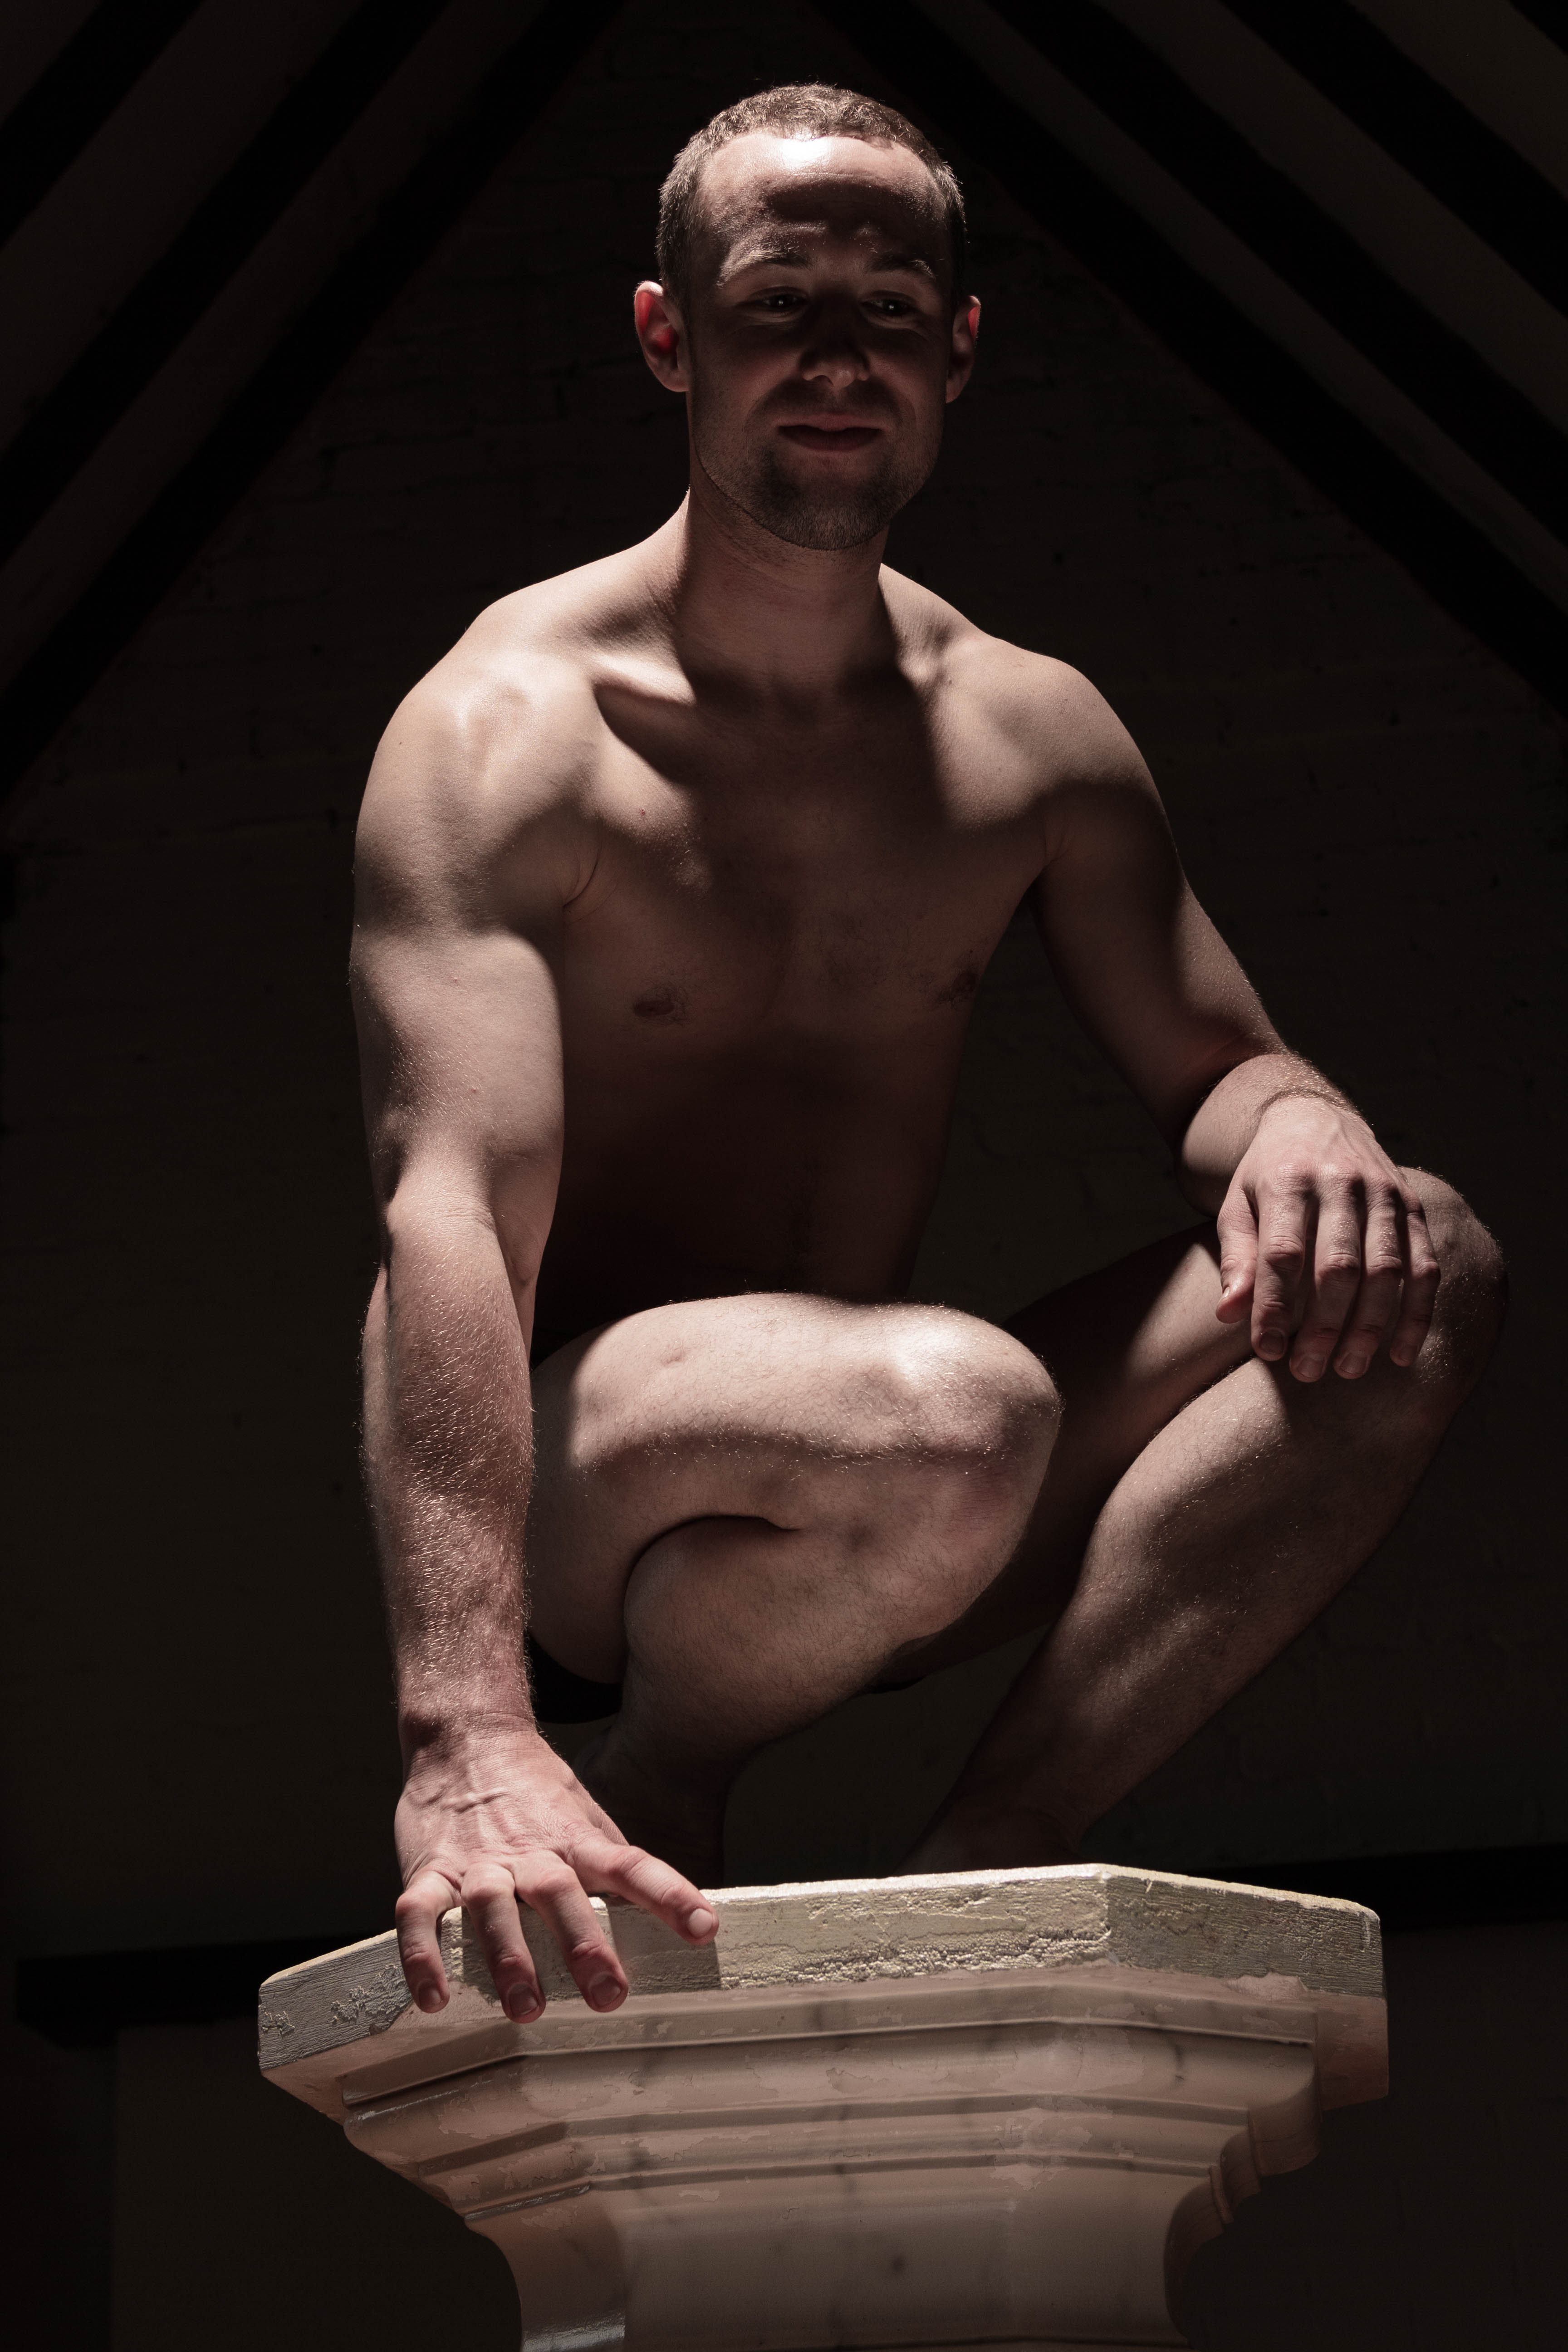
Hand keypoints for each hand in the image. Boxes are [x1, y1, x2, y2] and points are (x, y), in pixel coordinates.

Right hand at [393, 1721, 717, 2021]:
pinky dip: (422, 1956)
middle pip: (559, 1893)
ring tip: (526, 2007)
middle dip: (583, 1944)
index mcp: (575, 1840)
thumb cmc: (534, 1794)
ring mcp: (475, 1861)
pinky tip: (433, 1998)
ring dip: (508, 1957)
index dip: (670, 1896)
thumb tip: (668, 1916)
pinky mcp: (428, 1871)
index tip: (704, 1929)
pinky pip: (419, 1914)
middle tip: (609, 1995)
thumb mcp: (584, 1819)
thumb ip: (613, 1867)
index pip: (631, 1866)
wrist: (464, 1740)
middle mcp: (529, 1850)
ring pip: (491, 1907)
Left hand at [1214, 1096, 1438, 1380]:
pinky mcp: (1413, 1206)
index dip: (1274, 1306)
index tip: (1268, 1351)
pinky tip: (1402, 1353)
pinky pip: (1425, 1266)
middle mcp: (1341, 1184)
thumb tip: (1229, 1313)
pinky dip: (1417, 1314)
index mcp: (1288, 1182)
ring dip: (1370, 1327)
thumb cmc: (1267, 1177)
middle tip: (1308, 1371)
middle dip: (1325, 1326)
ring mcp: (1384, 1194)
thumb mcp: (1237, 1205)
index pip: (1282, 1253)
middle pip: (1339, 1267)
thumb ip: (1236, 1258)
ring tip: (1349, 1370)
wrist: (1314, 1120)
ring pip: (1387, 1270)